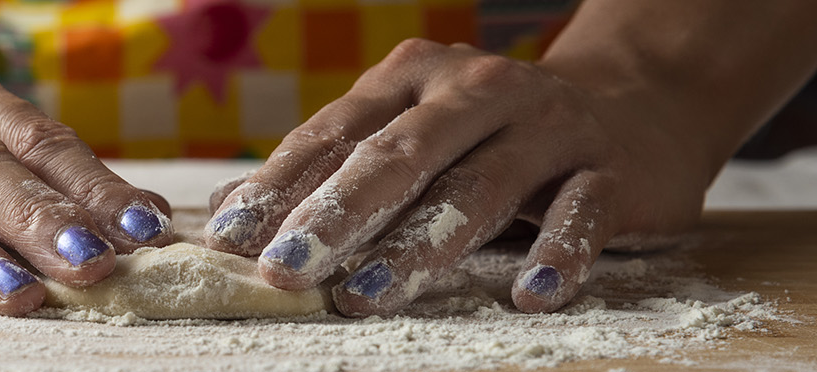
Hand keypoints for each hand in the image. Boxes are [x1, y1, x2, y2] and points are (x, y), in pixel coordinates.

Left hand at [204, 39, 717, 315]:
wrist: (632, 107)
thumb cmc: (487, 136)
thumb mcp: (405, 136)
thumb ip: (327, 171)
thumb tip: (227, 211)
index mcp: (411, 77)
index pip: (334, 132)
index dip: (280, 186)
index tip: (230, 240)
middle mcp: (475, 90)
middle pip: (399, 154)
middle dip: (335, 213)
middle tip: (286, 268)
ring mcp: (547, 124)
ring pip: (479, 185)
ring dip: (419, 245)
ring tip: (366, 294)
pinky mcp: (611, 169)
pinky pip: (584, 212)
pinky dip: (557, 252)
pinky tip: (528, 293)